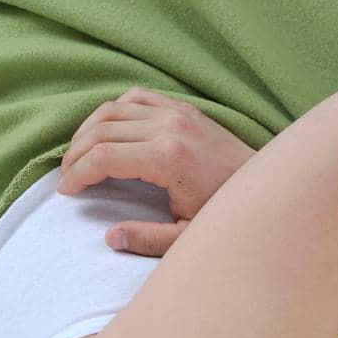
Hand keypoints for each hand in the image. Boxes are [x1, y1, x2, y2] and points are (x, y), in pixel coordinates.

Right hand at [57, 87, 254, 255]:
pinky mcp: (185, 109)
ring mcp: (178, 114)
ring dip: (88, 130)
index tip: (67, 191)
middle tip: (67, 176)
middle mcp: (170, 128)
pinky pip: (137, 97)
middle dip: (76, 154)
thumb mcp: (189, 237)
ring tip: (80, 155)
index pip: (103, 158)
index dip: (77, 174)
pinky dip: (115, 110)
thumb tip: (111, 237)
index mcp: (168, 159)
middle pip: (101, 131)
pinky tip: (108, 131)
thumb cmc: (229, 216)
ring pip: (113, 109)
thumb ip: (149, 239)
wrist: (269, 191)